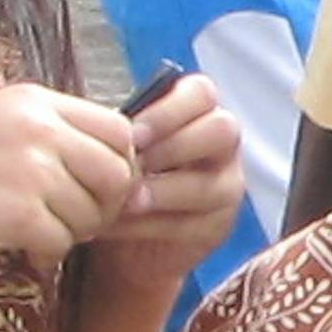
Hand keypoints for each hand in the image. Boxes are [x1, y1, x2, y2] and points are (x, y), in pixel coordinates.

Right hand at [0, 81, 146, 275]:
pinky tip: (26, 251)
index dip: (120, 163)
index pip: (119, 127)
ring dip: (73, 233)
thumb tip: (105, 156)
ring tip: (40, 234)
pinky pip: (62, 243)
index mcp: (37, 101)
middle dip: (108, 204)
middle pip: (118, 171)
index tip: (98, 186)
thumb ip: (48, 129)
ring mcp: (32, 171)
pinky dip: (48, 255)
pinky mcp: (21, 214)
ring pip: (91, 213)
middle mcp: (41, 130)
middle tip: (81, 220)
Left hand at [100, 78, 250, 269]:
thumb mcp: (119, 146)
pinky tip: (115, 223)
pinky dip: (147, 225)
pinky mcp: (216, 229)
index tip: (131, 133)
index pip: (201, 93)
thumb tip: (106, 125)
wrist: (125, 239)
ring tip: (124, 200)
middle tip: (133, 162)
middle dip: (174, 145)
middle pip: (222, 130)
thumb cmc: (121, 175)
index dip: (168, 111)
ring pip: (209, 184)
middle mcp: (221, 146)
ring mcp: (226, 188)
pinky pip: (189, 225)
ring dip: (162, 191)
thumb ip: (122, 131)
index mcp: (197, 112)